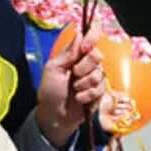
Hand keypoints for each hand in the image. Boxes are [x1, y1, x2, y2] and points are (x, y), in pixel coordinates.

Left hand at [36, 29, 105, 147]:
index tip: (85, 47)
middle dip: (84, 66)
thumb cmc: (50, 92)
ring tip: (74, 89)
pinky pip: (99, 89)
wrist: (55, 115)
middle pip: (97, 55)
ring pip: (98, 73)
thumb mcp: (53, 69)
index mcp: (75, 55)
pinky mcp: (100, 92)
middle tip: (73, 74)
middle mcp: (87, 64)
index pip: (89, 39)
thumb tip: (79, 34)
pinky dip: (86, 95)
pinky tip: (79, 99)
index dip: (92, 38)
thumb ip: (68, 53)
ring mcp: (94, 78)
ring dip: (83, 84)